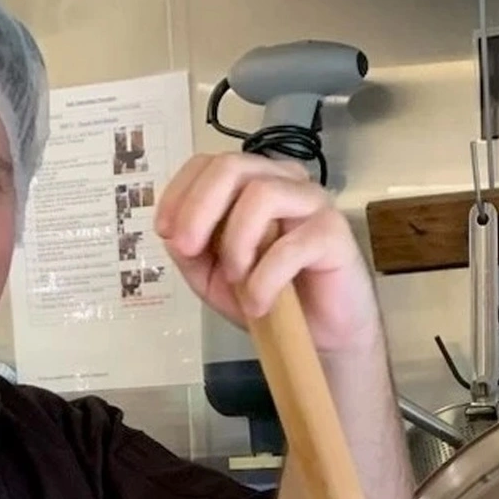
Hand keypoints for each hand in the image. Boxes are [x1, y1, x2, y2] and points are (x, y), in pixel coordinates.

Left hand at [154, 152, 381, 353]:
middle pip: (232, 166)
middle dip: (199, 208)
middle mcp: (283, 181)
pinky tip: (259, 304)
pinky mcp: (334, 233)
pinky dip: (265, 278)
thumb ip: (193, 252)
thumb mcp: (215, 278)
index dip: (180, 192)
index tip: (165, 232)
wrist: (321, 335)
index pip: (209, 163)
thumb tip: (174, 232)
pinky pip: (290, 244)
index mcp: (252, 183)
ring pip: (261, 195)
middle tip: (187, 250)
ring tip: (236, 280)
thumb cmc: (270, 297)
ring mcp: (312, 202)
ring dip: (236, 242)